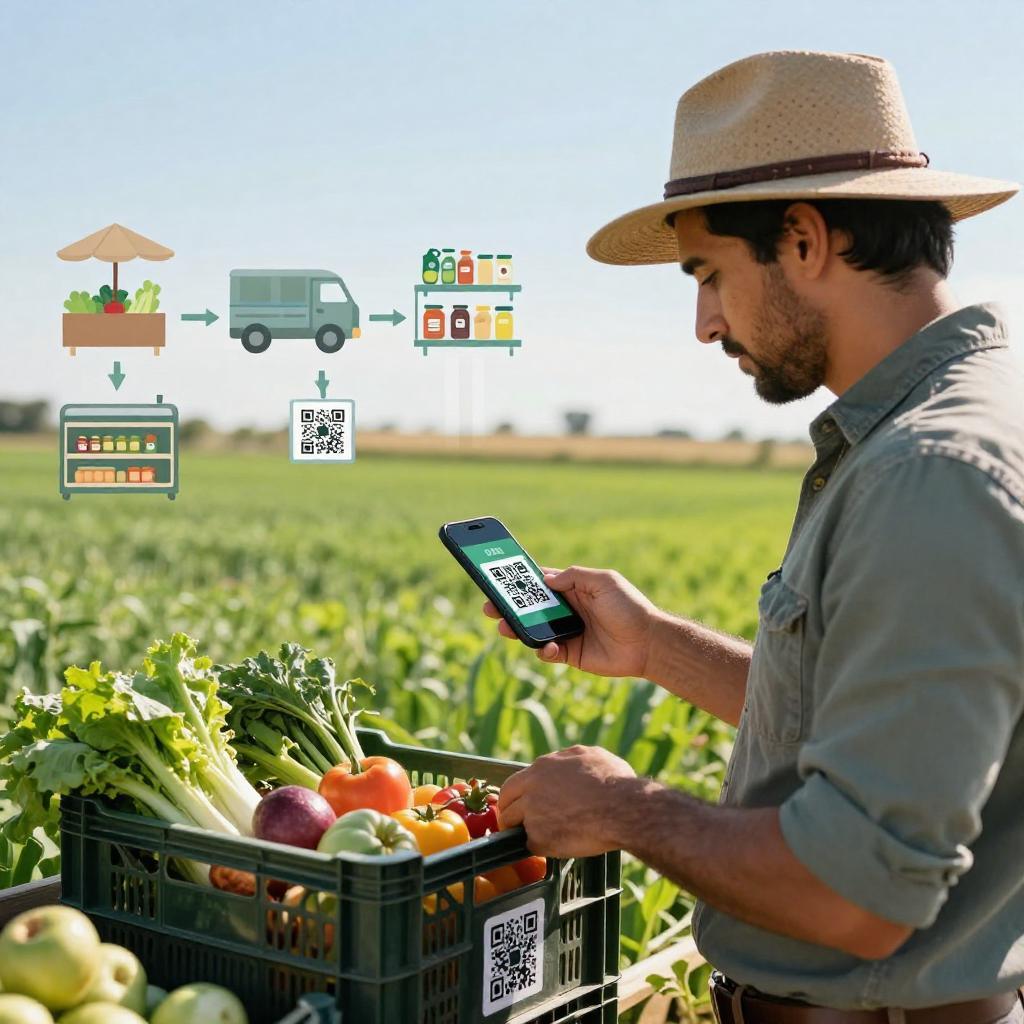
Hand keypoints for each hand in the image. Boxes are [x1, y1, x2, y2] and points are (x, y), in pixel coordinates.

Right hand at [482, 565, 660, 675]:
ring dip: (516, 629)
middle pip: (530, 608)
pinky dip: (542, 650)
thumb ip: (575, 577)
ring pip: (533, 631)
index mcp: (573, 590)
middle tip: (489, 607)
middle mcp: (567, 610)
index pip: (541, 583)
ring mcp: (567, 633)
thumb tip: (546, 579)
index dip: (520, 581)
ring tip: (504, 627)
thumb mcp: (604, 581)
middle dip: (508, 607)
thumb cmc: (630, 607)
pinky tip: (547, 647)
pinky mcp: (571, 654)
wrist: (649, 643)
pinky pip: (547, 653)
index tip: (499, 578)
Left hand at [497, 745, 636, 856]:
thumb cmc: (614, 781)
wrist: (623, 808)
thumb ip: (569, 759)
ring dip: (524, 832)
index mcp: (541, 768)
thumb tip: (566, 761)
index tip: (523, 804)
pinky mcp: (539, 838)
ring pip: (515, 826)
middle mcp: (531, 788)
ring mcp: (532, 814)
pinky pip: (533, 845)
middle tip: (517, 825)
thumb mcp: (590, 755)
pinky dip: (543, 847)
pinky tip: (559, 846)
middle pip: (505, 804)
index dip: (517, 796)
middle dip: (509, 815)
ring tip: (542, 837)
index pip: (514, 783)